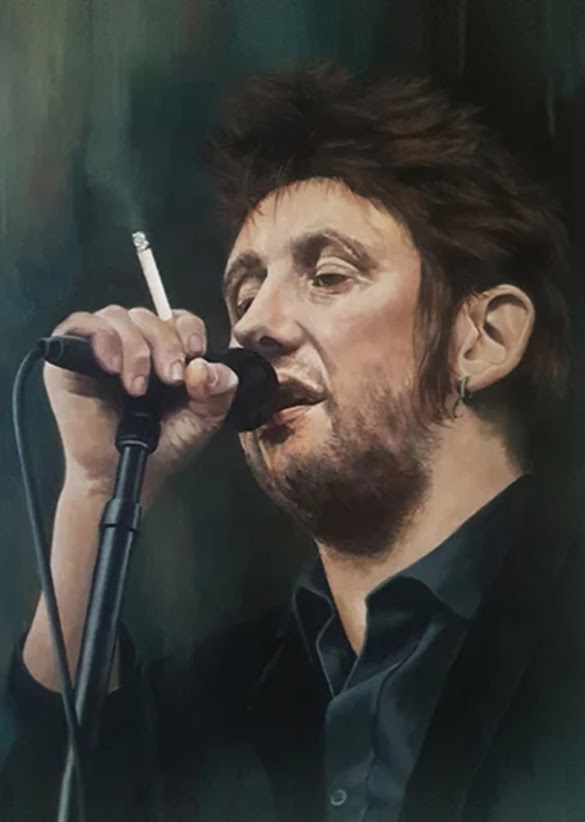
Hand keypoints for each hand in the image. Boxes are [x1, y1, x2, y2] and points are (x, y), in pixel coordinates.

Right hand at [44, 305, 237, 503]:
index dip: (188, 328)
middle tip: (171, 379)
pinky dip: (101, 339)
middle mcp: (132, 342)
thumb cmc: (161, 446)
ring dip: (135, 347)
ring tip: (138, 388)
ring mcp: (98, 348)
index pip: (176, 317)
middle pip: (148, 315)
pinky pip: (80, 324)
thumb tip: (205, 366)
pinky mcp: (68, 358)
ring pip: (117, 316)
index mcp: (164, 350)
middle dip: (165, 343)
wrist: (124, 475)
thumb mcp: (203, 418)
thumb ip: (218, 390)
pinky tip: (113, 367)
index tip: (196, 352)